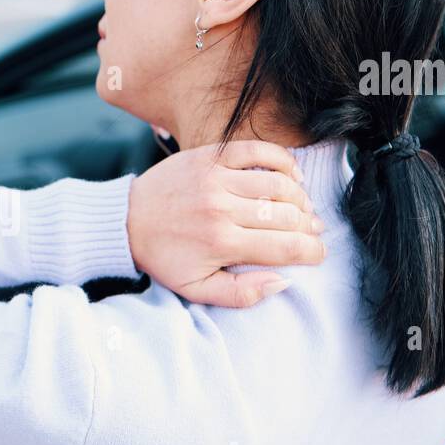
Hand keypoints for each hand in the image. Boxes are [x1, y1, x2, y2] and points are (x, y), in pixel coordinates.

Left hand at [127, 140, 326, 307]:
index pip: (285, 247)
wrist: (126, 221)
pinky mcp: (210, 156)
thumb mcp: (196, 288)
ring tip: (303, 208)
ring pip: (278, 183)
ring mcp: (216, 178)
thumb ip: (241, 294)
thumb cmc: (164, 257)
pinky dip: (282, 160)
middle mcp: (222, 208)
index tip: (319, 252)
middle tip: (313, 231)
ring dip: (300, 197)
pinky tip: (291, 176)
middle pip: (287, 215)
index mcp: (221, 243)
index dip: (312, 251)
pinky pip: (257, 151)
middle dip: (309, 226)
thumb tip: (282, 281)